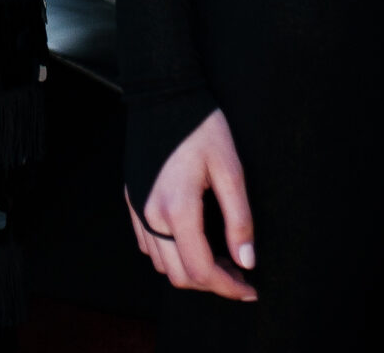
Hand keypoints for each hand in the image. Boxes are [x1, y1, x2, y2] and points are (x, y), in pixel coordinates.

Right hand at [127, 110, 256, 299]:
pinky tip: (193, 239)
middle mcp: (151, 215)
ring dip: (190, 270)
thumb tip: (246, 261)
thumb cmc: (200, 126)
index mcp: (178, 209)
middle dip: (212, 284)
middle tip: (239, 273)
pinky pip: (148, 244)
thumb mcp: (231, 169)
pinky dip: (170, 254)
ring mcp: (138, 208)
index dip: (229, 288)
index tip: (251, 289)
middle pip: (179, 276)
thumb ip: (239, 219)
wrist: (162, 94)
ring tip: (219, 257)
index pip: (202, 270)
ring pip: (162, 264)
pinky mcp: (133, 199)